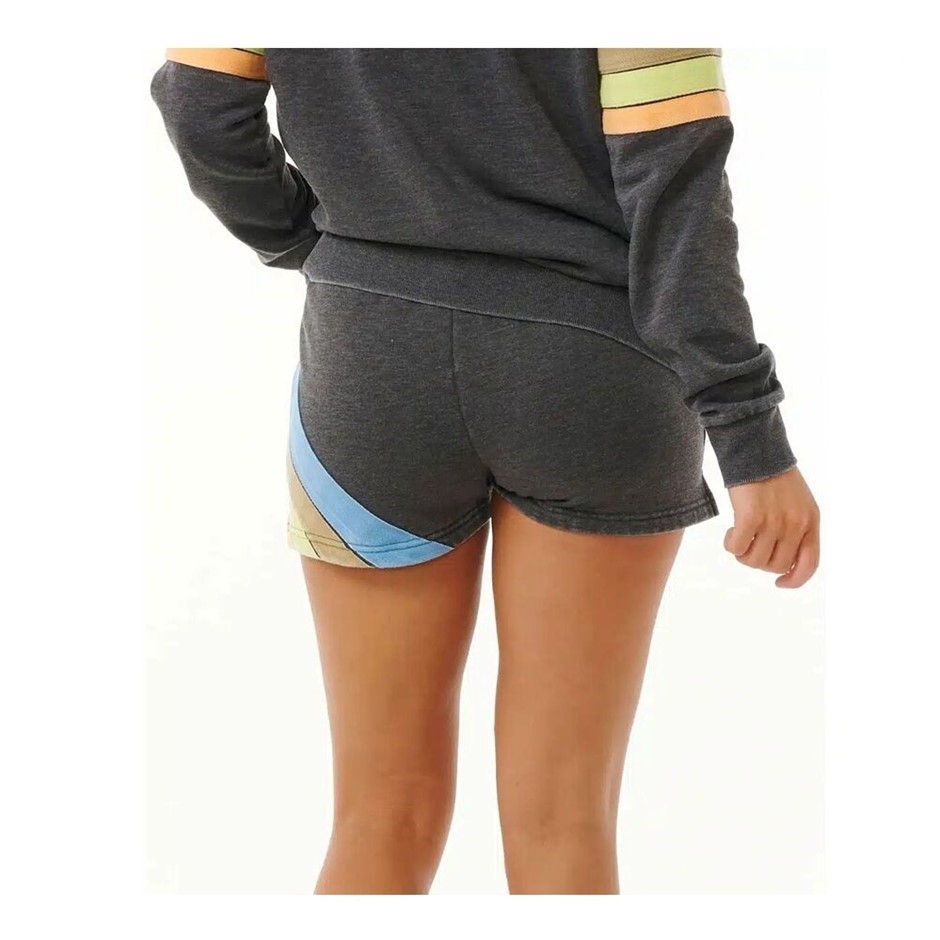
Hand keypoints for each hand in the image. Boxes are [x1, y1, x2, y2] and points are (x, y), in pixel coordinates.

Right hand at [724, 466, 819, 587]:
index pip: (809, 565)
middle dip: (760, 561)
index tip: (779, 583)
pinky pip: (736, 548)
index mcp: (810, 521)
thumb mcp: (797, 503)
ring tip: (739, 535)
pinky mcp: (750, 517)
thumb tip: (783, 563)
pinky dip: (730, 544)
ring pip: (754, 561)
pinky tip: (729, 532)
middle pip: (776, 566)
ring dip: (742, 554)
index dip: (794, 580)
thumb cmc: (772, 476)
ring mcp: (773, 521)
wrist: (756, 449)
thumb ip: (796, 529)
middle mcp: (795, 524)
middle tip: (751, 545)